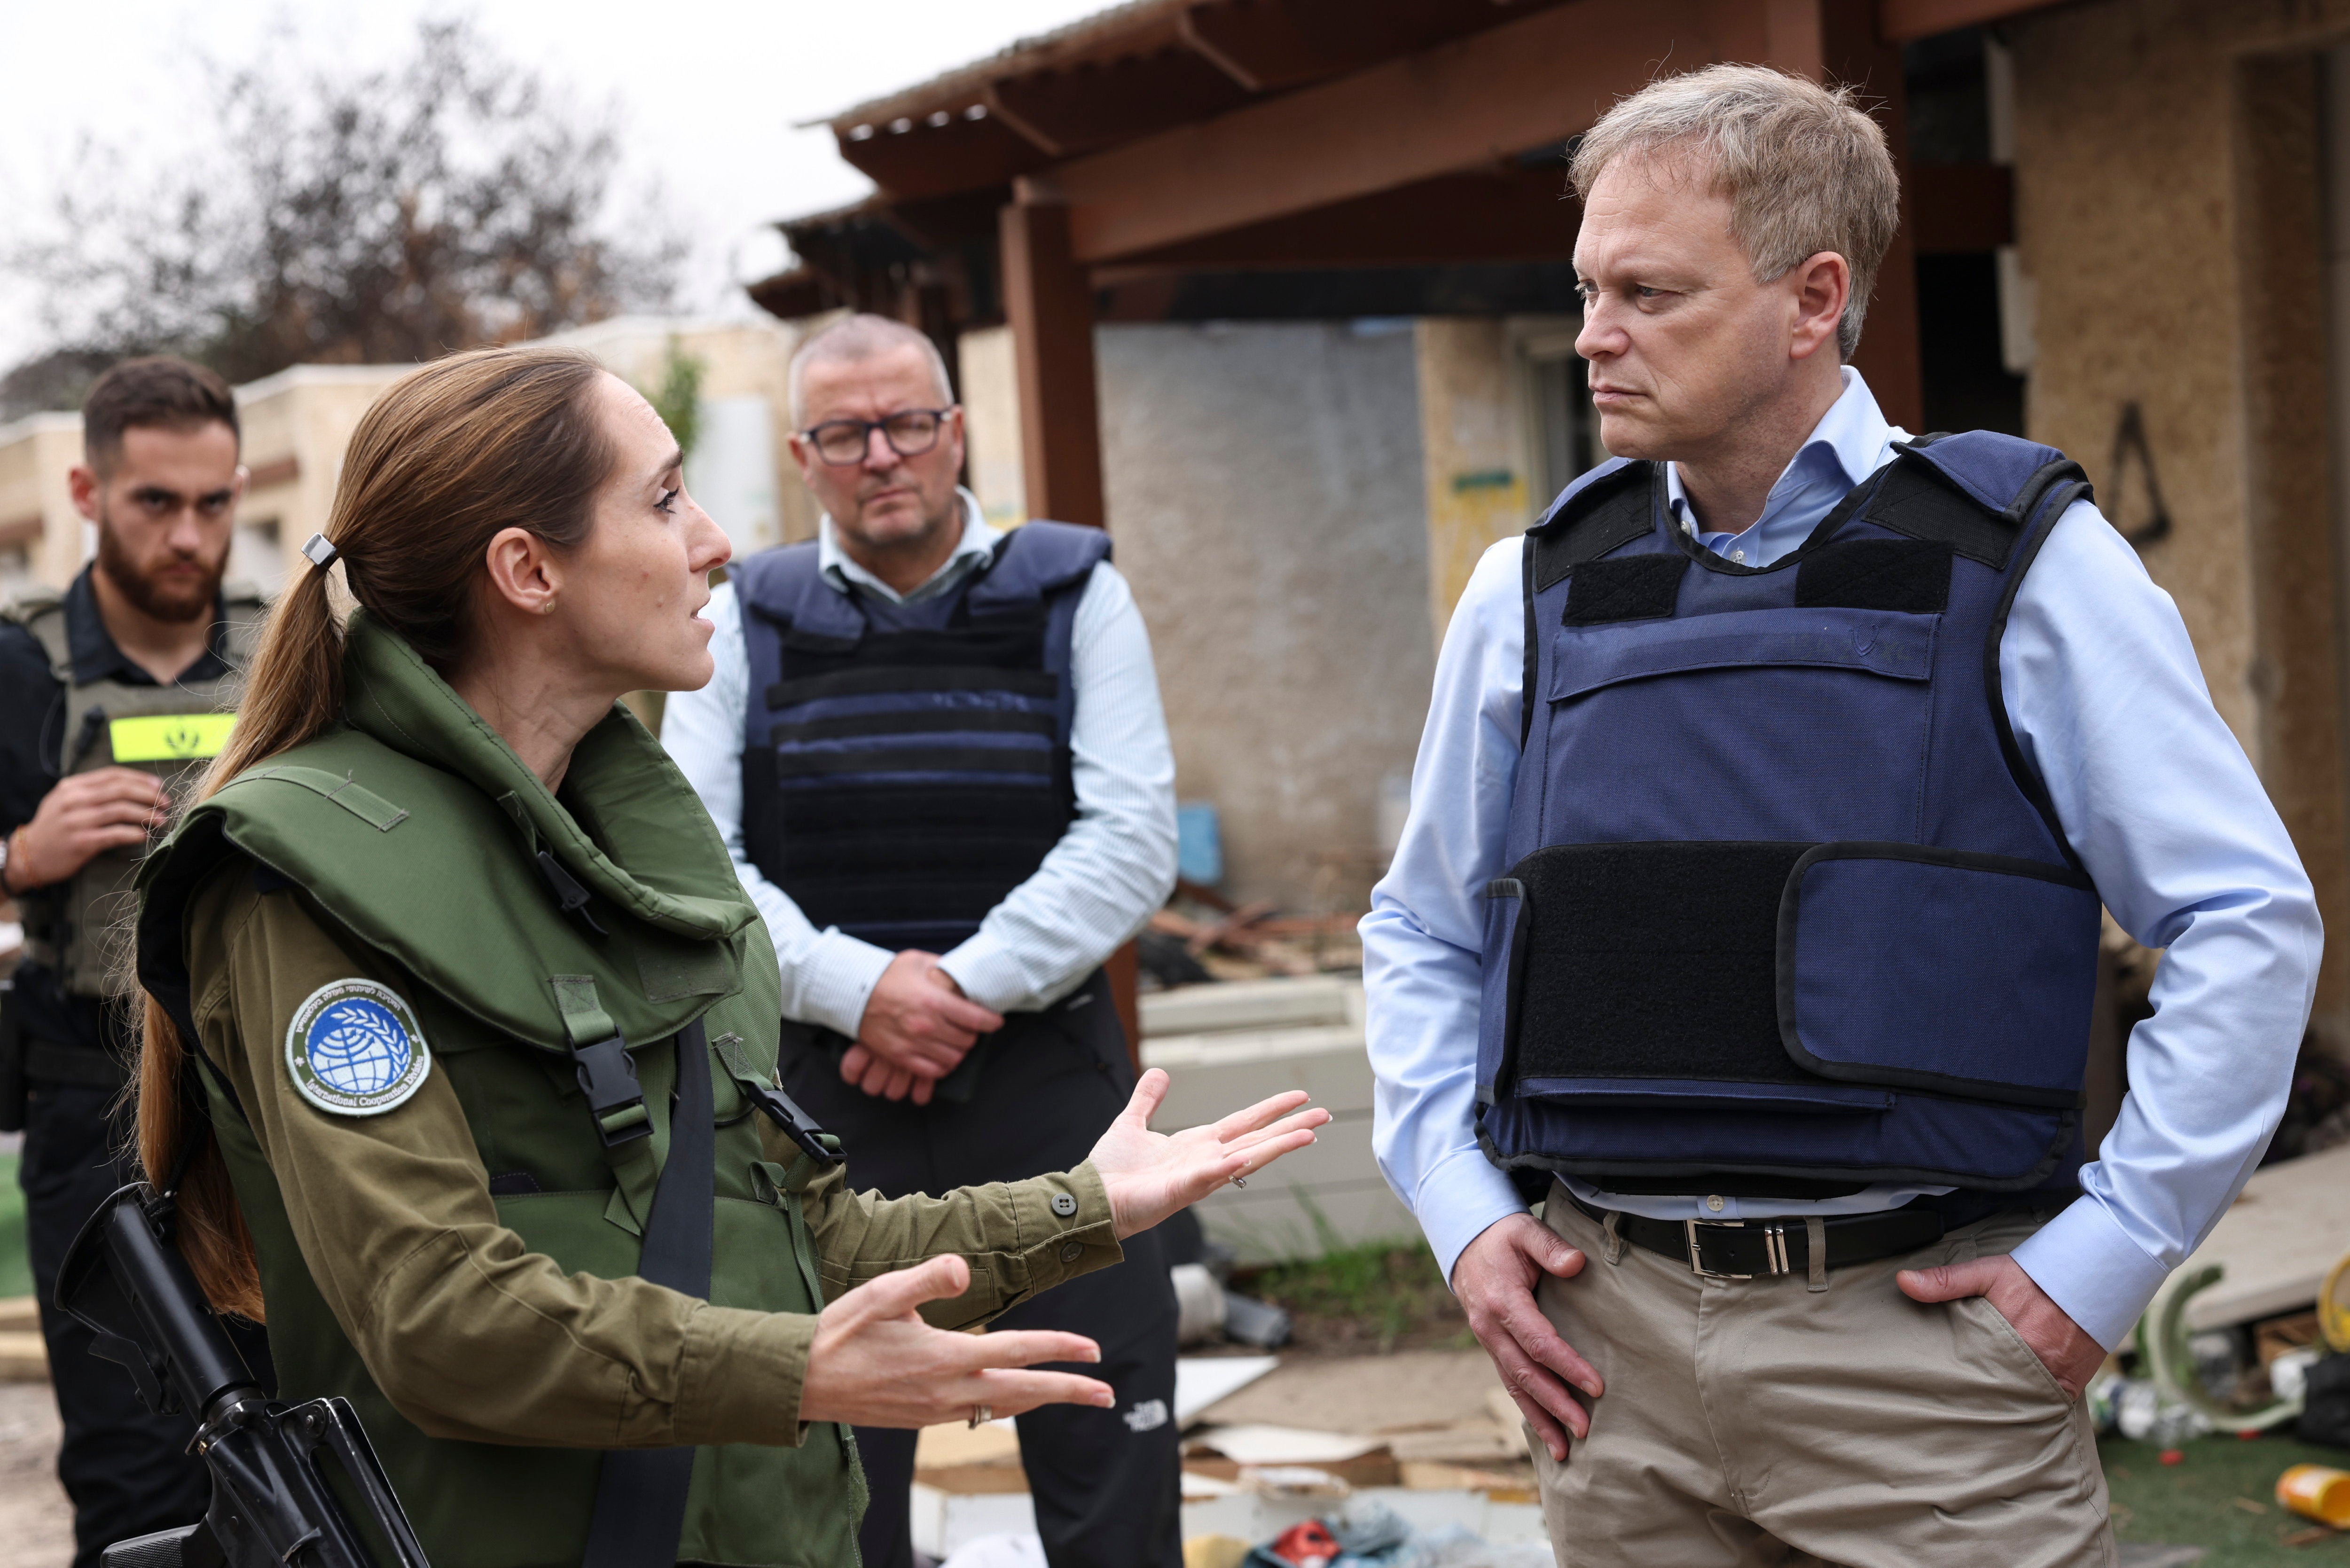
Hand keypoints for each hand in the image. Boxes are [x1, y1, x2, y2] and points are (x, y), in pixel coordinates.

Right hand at [6, 768, 169, 892]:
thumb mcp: (65, 801)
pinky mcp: (80, 842)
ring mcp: (76, 821)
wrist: (28, 855)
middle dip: (148, 796)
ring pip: (120, 810)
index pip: (112, 775)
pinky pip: (114, 834)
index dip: (139, 779)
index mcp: (72, 786)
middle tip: (166, 803)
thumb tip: (133, 787)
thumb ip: (92, 791)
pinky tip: (143, 835)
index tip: (158, 786)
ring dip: (146, 814)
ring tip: (161, 820)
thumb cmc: (54, 827)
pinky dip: (132, 833)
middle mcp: (73, 800)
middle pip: (120, 790)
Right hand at [799, 1254, 1113, 1427]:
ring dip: (1041, 1401)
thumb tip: (963, 1268)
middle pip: (1024, 1391)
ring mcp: (937, 1409)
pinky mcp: (923, 1417)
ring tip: (1071, 1395)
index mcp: (946, 1357)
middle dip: (1069, 1391)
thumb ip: (927, 1279)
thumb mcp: (883, 1294)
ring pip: (1003, 1407)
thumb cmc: (841, 1333)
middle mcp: (949, 1390)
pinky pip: (977, 1414)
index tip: (1094, 1351)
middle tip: (1107, 1395)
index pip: (1018, 1350)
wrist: (803, 1382)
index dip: (1060, 1350)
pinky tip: (1011, 1401)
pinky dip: (1005, 1407)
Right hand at [844, 952, 1003, 1103]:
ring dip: (959, 1051)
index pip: (976, 1018)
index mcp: (934, 1000)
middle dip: (973, 1034)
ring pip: (953, 1058)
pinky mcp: (900, 1057)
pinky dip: (942, 1067)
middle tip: (970, 1028)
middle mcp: (926, 1025)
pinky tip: (942, 1056)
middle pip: (966, 1040)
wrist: (852, 992)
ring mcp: (913, 1044)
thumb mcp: (918, 961)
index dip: (991, 1022)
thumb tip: (962, 975)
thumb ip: (944, 968)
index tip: (995, 1022)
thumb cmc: (886, 975)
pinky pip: (933, 1071)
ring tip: (956, 1042)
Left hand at [1085, 1068, 1329, 1237]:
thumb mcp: (1131, 1123)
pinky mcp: (1182, 1189)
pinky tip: (1249, 1153)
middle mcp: (1206, 1159)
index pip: (1244, 1123)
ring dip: (1277, 1146)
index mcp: (1198, 1144)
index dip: (1272, 1109)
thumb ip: (1148, 1099)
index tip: (1300, 1097)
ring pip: (1247, 1157)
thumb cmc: (1111, 1169)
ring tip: (1308, 1134)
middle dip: (1291, 1127)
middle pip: (1258, 1139)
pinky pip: (1211, 1175)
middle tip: (1325, 1115)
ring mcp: (1198, 1176)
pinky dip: (1230, 1165)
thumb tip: (1160, 1072)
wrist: (1092, 1198)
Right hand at [1453, 1214, 1601, 1459]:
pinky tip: (1546, 1432)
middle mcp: (1491, 1328)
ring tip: (1565, 1450)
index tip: (1596, 1386)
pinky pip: (1509, 1382)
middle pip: (1526, 1374)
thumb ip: (1550, 1247)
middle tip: (1585, 1428)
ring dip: (1540, 1418)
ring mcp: (1488, 1341)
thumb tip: (1577, 1264)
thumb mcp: (1524, 1231)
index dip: (1567, 1365)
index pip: (1539, 1341)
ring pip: (1514, 1386)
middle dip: (1555, 1404)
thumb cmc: (1501, 1237)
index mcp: (1502, 1301)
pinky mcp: (1493, 1347)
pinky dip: (1527, 1409)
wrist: (1464, 1242)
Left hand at [1898, 1253, 2104, 1397]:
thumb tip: (1903, 1282)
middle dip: (1972, 1399)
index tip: (1931, 1385)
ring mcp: (2051, 1380)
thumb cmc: (2035, 1278)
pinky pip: (2044, 1405)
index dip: (1950, 1380)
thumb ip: (1946, 1281)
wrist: (2093, 1282)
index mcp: (2004, 1340)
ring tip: (1975, 1414)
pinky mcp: (2070, 1387)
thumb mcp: (1988, 1273)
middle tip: (1947, 1407)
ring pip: (2016, 1402)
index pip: (1968, 1370)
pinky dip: (2029, 1407)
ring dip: (1999, 1405)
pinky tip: (2009, 1413)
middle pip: (1991, 1393)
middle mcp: (2029, 1365)